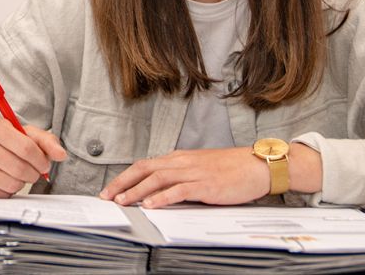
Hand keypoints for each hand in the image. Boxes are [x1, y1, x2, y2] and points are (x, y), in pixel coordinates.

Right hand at [0, 117, 66, 197]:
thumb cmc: (1, 146)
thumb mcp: (23, 136)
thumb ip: (45, 142)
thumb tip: (61, 154)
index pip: (27, 147)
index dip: (41, 160)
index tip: (44, 164)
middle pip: (21, 168)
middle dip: (34, 174)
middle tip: (33, 172)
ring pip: (12, 183)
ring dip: (21, 183)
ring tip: (17, 175)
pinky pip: (1, 193)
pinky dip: (7, 190)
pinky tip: (2, 181)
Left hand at [100, 143, 321, 208]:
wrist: (258, 165)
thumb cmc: (232, 169)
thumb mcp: (200, 169)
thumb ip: (180, 178)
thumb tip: (159, 192)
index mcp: (179, 158)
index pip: (145, 165)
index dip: (125, 177)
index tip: (110, 190)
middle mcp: (182, 162)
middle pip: (144, 169)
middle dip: (122, 183)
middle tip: (106, 197)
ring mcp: (193, 172)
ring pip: (157, 179)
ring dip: (136, 191)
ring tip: (122, 202)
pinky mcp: (205, 185)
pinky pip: (179, 190)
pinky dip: (162, 197)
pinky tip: (151, 205)